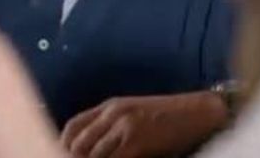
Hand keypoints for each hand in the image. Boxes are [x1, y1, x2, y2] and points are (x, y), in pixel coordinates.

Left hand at [61, 92, 228, 157]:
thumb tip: (88, 148)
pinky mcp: (136, 143)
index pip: (73, 127)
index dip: (62, 145)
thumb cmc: (169, 116)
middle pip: (77, 143)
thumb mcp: (134, 113)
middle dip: (72, 157)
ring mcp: (124, 128)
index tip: (60, 155)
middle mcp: (113, 114)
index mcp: (111, 106)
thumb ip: (111, 126)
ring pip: (91, 155)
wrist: (199, 112)